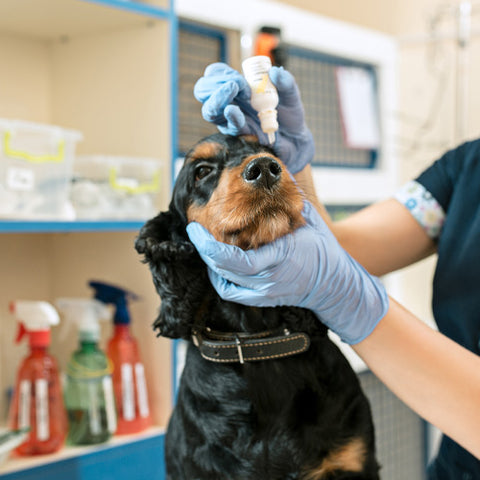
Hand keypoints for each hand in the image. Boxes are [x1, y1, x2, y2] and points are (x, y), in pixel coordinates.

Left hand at [186, 202, 388, 344]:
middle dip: (204, 250)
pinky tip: (217, 265)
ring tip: (205, 244)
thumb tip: (270, 171)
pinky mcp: (262, 299)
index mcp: (280, 256)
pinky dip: (219, 279)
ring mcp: (265, 292)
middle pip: (224, 270)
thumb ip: (287, 199)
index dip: (209, 246)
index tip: (196, 229)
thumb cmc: (320, 246)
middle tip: (195, 230)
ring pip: (224, 282)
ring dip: (210, 263)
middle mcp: (270, 278)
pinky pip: (231, 292)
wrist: (334, 282)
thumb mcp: (307, 218)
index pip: (235, 260)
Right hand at [193, 62, 313, 173]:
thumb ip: (286, 82)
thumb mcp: (291, 95)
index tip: (237, 76)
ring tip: (232, 91)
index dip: (219, 73)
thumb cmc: (289, 115)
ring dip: (217, 99)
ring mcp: (232, 120)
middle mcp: (230, 102)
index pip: (214, 75)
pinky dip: (230, 117)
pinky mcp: (240, 135)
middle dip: (214, 85)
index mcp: (238, 88)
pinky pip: (228, 127)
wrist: (295, 140)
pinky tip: (233, 110)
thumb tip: (275, 72)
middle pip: (203, 91)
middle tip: (234, 85)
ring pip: (209, 111)